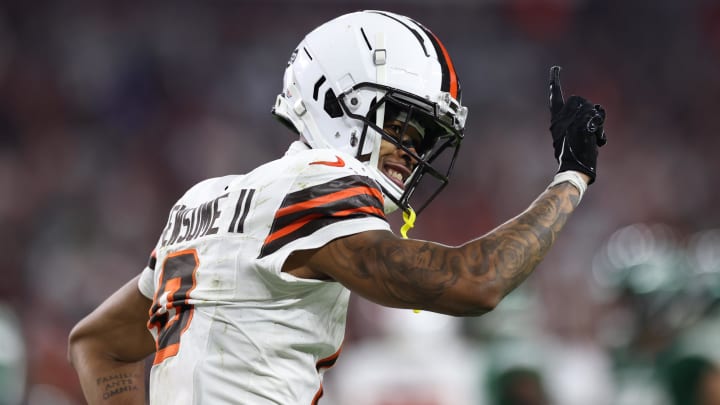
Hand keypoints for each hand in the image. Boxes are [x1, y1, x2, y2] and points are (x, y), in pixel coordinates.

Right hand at [548, 66, 606, 183]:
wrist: (573, 168)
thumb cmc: (573, 154)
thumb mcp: (568, 136)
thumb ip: (576, 122)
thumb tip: (595, 112)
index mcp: (556, 121)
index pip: (555, 98)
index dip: (555, 82)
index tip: (556, 69)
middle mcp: (561, 118)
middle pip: (578, 100)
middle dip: (588, 110)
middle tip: (590, 127)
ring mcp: (572, 121)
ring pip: (591, 107)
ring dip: (596, 121)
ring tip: (593, 137)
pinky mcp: (583, 125)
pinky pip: (597, 117)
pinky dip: (599, 129)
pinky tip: (597, 141)